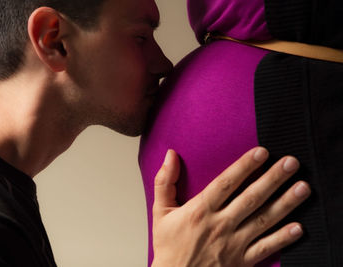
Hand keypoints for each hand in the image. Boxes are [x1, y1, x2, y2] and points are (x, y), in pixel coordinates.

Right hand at [151, 147, 309, 266]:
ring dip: (285, 203)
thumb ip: (165, 182)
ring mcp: (233, 244)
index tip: (261, 152)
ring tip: (303, 187)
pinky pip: (266, 248)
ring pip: (263, 220)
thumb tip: (170, 155)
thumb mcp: (160, 212)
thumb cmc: (169, 246)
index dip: (244, 166)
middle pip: (251, 198)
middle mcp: (220, 225)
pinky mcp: (242, 260)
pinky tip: (298, 227)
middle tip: (291, 163)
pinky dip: (283, 238)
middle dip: (273, 178)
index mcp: (200, 211)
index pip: (226, 183)